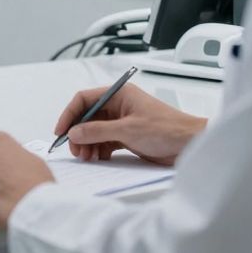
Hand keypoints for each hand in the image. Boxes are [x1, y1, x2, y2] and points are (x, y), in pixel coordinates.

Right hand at [54, 84, 205, 165]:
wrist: (190, 144)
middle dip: (78, 133)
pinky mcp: (127, 136)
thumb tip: (75, 132)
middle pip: (87, 117)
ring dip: (88, 144)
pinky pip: (105, 141)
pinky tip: (98, 158)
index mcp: (118, 94)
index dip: (69, 114)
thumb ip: (98, 131)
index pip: (84, 99)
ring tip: (86, 157)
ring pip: (95, 131)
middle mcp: (118, 105)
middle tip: (75, 150)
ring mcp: (122, 121)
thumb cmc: (167, 129)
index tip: (61, 131)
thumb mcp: (128, 129)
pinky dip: (99, 150)